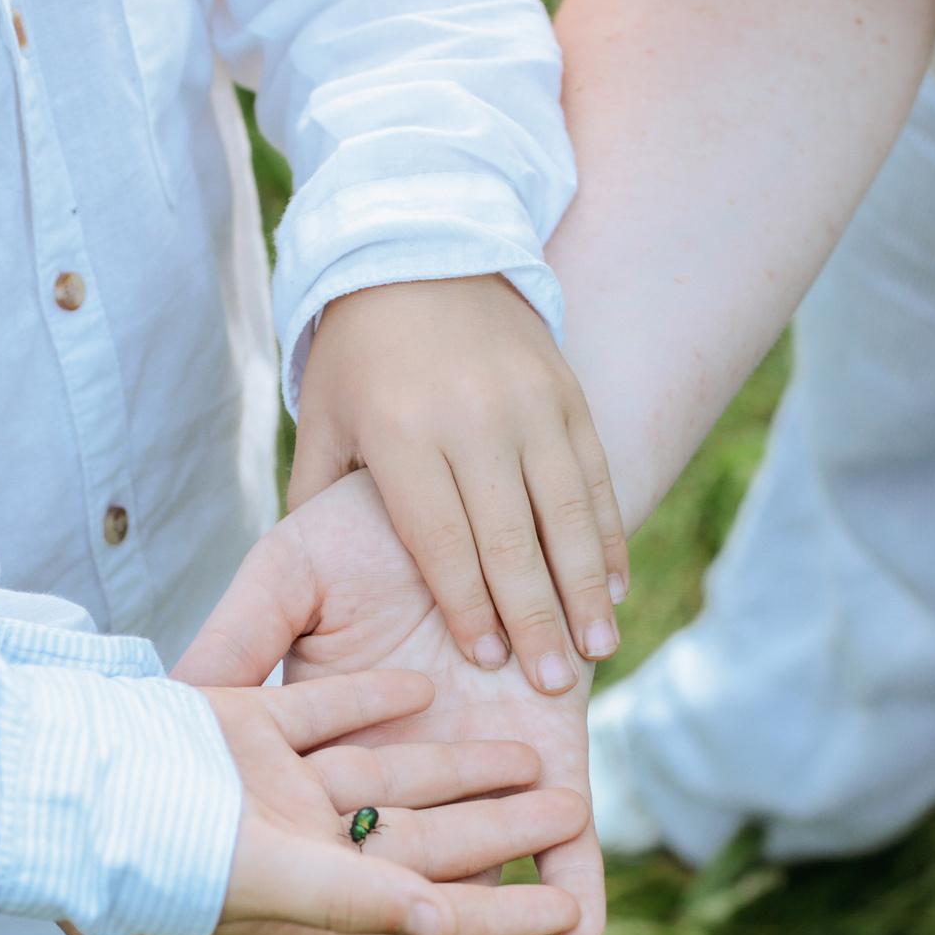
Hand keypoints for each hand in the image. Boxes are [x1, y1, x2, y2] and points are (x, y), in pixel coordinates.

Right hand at [180, 472, 603, 934]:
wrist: (473, 469)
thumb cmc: (363, 521)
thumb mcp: (286, 578)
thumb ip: (240, 642)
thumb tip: (182, 701)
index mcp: (321, 761)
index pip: (304, 853)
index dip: (292, 917)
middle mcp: (399, 786)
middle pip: (385, 884)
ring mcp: (479, 782)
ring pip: (474, 871)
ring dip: (477, 933)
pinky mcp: (556, 760)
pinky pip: (573, 839)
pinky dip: (580, 878)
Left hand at [292, 275, 627, 694]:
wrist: (421, 248)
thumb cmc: (359, 359)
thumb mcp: (324, 426)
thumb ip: (318, 509)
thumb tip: (318, 596)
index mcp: (403, 434)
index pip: (443, 540)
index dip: (470, 606)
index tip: (489, 663)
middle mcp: (472, 418)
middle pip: (512, 538)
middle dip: (535, 618)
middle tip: (555, 686)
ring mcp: (529, 402)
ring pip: (568, 511)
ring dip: (588, 588)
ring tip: (600, 649)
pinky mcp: (567, 391)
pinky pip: (596, 475)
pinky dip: (609, 535)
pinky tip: (616, 587)